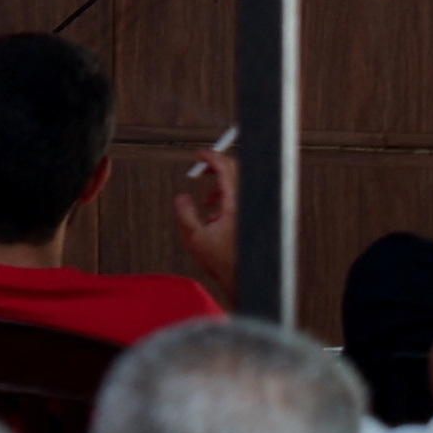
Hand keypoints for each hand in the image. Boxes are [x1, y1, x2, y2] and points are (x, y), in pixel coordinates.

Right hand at [172, 148, 238, 292]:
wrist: (243, 278)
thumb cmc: (224, 263)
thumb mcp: (195, 239)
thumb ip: (186, 215)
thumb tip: (182, 197)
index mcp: (235, 205)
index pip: (226, 169)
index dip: (212, 157)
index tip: (201, 154)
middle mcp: (246, 205)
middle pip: (234, 172)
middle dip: (216, 167)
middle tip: (202, 167)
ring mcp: (249, 211)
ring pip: (236, 186)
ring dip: (218, 187)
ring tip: (205, 200)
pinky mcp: (250, 218)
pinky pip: (238, 199)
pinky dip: (224, 199)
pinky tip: (214, 215)